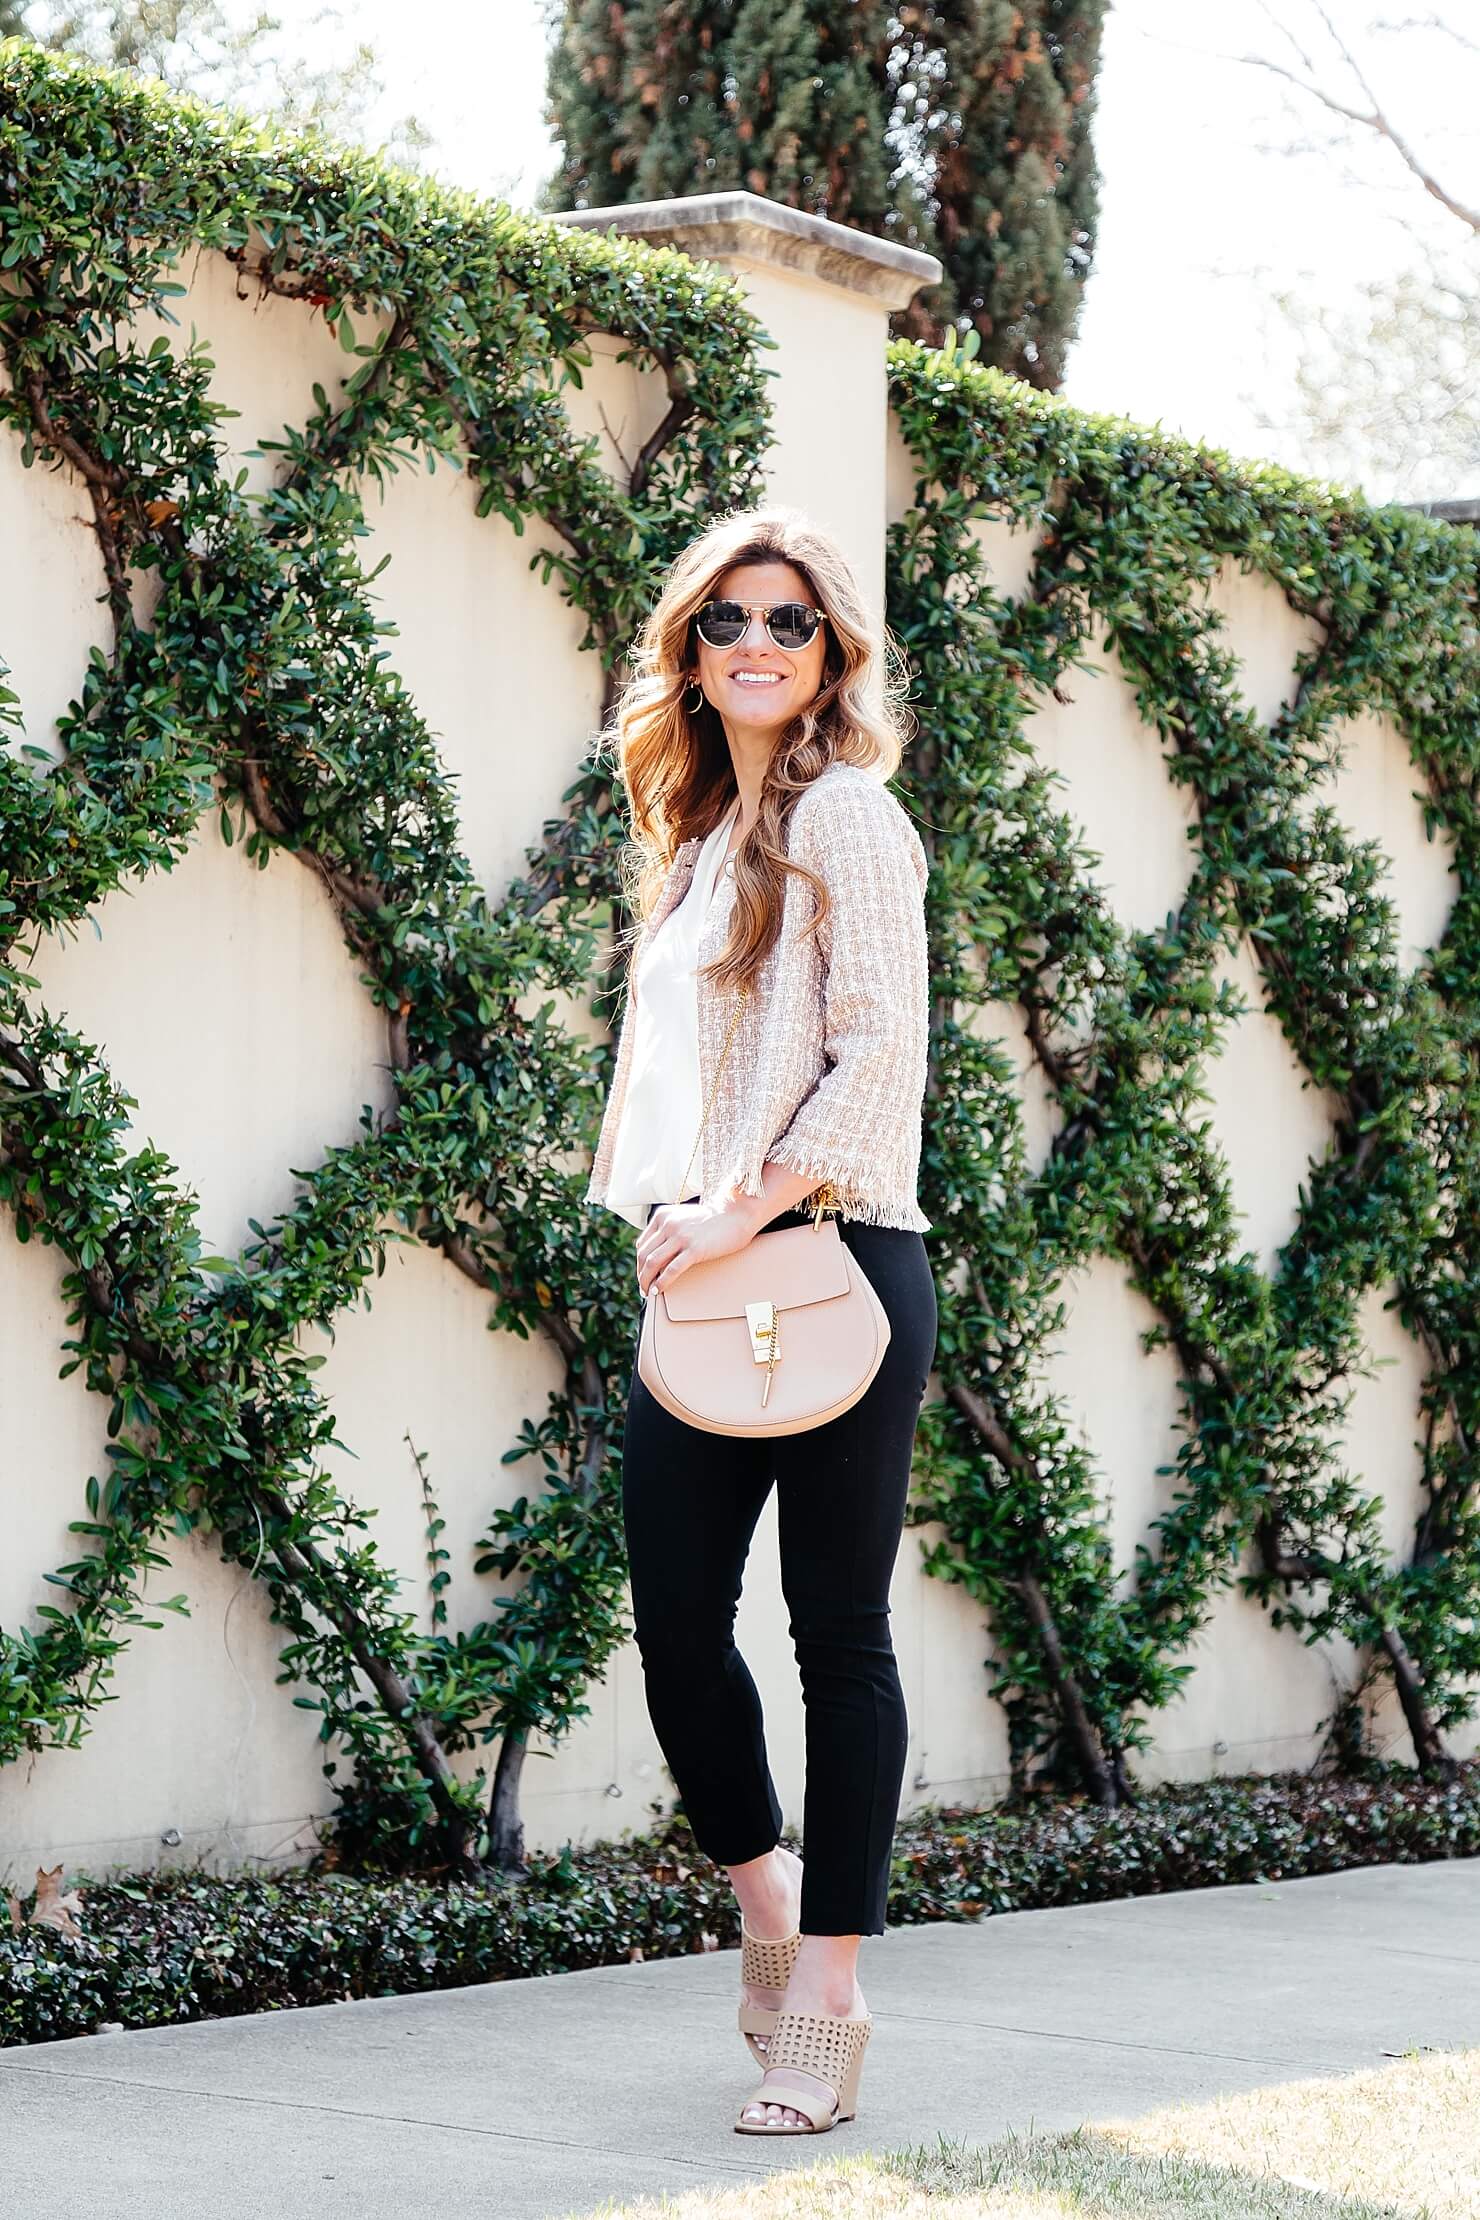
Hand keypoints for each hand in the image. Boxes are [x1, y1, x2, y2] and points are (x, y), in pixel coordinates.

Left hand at [636, 1197, 757, 1298]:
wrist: (736, 1215)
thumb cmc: (713, 1220)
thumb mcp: (684, 1218)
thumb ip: (670, 1230)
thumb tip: (658, 1254)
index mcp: (662, 1215)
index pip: (642, 1244)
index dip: (639, 1263)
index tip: (643, 1274)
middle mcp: (668, 1224)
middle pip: (643, 1255)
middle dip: (641, 1274)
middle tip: (643, 1287)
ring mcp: (680, 1236)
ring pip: (652, 1262)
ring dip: (646, 1281)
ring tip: (648, 1291)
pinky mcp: (694, 1249)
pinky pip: (671, 1270)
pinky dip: (662, 1283)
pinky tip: (659, 1290)